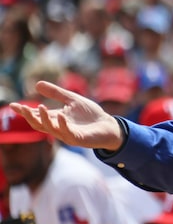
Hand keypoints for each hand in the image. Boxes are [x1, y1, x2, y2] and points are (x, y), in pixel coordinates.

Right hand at [10, 81, 124, 150]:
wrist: (109, 126)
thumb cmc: (90, 115)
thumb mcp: (72, 100)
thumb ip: (56, 93)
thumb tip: (37, 84)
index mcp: (56, 119)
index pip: (37, 116)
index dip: (25, 111)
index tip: (13, 105)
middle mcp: (59, 128)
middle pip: (39, 124)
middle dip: (29, 117)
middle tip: (21, 108)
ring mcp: (68, 134)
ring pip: (51, 129)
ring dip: (44, 119)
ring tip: (40, 107)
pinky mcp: (78, 139)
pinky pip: (68, 132)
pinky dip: (63, 124)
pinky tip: (61, 114)